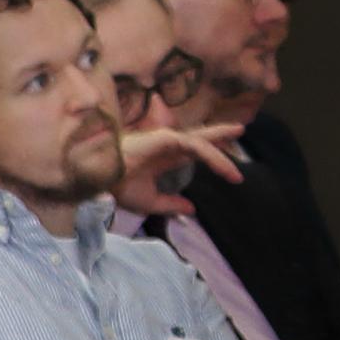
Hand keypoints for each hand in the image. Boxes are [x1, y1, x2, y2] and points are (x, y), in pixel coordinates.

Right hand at [115, 119, 247, 219]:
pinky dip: (212, 156)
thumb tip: (192, 210)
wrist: (99, 179)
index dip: (212, 159)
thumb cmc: (116, 186)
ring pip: (200, 142)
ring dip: (221, 151)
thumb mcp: (149, 201)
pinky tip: (225, 169)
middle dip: (219, 134)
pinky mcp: (165, 138)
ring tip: (237, 168)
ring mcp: (166, 140)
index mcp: (162, 157)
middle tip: (240, 129)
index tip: (234, 175)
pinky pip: (195, 146)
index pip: (192, 153)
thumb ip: (170, 204)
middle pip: (199, 138)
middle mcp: (166, 146)